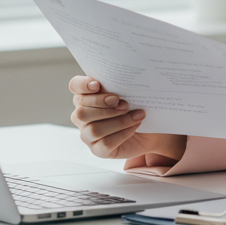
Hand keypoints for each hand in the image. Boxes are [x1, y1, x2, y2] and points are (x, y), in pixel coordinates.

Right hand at [68, 76, 186, 160]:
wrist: (151, 130)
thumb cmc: (136, 107)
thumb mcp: (129, 92)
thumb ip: (119, 84)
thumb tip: (122, 74)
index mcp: (86, 96)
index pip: (74, 86)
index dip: (82, 85)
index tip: (97, 84)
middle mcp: (82, 116)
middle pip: (82, 111)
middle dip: (103, 105)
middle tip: (123, 102)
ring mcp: (88, 135)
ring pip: (94, 129)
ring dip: (118, 120)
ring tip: (137, 115)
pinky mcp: (98, 150)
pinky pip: (105, 143)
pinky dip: (123, 133)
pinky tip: (135, 126)